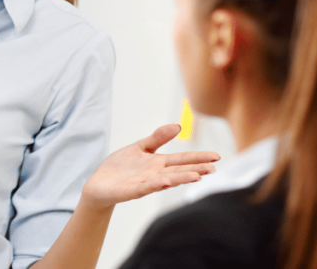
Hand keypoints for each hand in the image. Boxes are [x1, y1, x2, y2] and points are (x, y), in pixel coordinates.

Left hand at [81, 124, 218, 208]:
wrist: (100, 183)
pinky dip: (155, 185)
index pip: (182, 160)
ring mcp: (144, 184)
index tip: (216, 156)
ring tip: (196, 176)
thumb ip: (158, 138)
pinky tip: (165, 182)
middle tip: (212, 169)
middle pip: (178, 171)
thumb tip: (178, 126)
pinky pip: (144, 188)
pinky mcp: (130, 191)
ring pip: (166, 180)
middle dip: (195, 170)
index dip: (198, 158)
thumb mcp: (140, 147)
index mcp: (158, 164)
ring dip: (180, 178)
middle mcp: (155, 174)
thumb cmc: (121, 167)